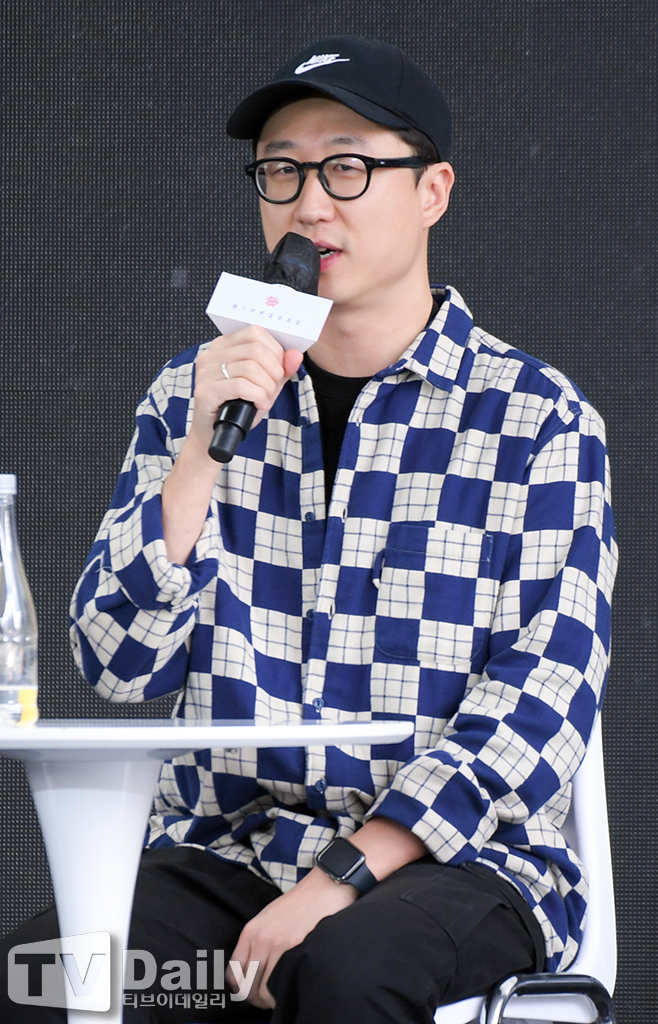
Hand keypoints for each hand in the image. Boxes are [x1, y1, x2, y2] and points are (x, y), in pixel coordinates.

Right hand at [161, 328, 301, 562]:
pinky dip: (258, 396)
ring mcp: (205, 371)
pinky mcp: (205, 391)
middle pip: (257, 349)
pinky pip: (242, 385)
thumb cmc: (237, 409)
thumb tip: (296, 355)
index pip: (256, 332)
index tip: (278, 370)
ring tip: (264, 399)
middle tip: (272, 389)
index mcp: (223, 346)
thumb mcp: (265, 386)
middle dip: (274, 371)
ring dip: (267, 387)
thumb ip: (281, 369)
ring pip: (252, 367)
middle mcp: (211, 354)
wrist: (214, 438)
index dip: (275, 351)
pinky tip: (259, 404)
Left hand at [226, 867, 355, 1008]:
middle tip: (267, 1000)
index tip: (250, 993)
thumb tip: (255, 969)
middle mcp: (259, 939)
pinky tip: (291, 989)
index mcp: (250, 931)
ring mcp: (276, 945)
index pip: (233, 972)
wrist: (324, 888)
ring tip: (280, 997)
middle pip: (246, 985)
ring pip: (262, 989)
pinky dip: (283, 993)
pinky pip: (281, 983)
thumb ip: (259, 940)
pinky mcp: (294, 949)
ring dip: (269, 1000)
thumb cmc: (300, 903)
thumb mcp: (270, 918)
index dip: (240, 990)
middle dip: (255, 999)